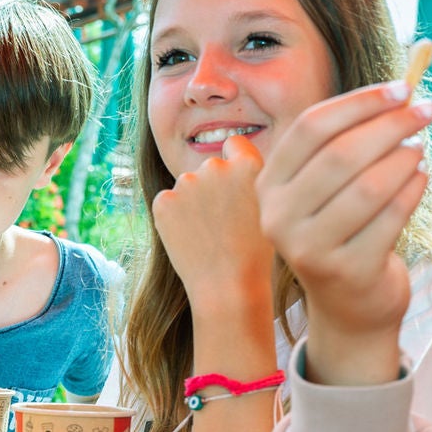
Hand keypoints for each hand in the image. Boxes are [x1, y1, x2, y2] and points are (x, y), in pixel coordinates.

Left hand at [151, 134, 272, 316]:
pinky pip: (167, 203)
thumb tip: (236, 166)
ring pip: (187, 186)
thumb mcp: (268, 207)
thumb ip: (251, 181)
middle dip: (213, 187)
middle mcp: (215, 166)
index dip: (234, 162)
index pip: (235, 144)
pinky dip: (174, 218)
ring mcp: (186, 183)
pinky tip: (190, 239)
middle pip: (210, 167)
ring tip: (208, 236)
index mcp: (248, 165)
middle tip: (222, 222)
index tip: (234, 184)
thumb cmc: (255, 254)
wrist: (227, 287)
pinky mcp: (163, 202)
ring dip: (193, 203)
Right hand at [255, 83, 431, 385]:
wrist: (348, 304)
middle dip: (390, 125)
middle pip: (339, 154)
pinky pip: (390, 218)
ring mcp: (308, 249)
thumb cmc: (343, 229)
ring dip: (404, 159)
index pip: (311, 127)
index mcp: (268, 185)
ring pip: (367, 186)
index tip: (402, 88)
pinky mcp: (346, 272)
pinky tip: (422, 179)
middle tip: (426, 111)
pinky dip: (413, 191)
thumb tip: (401, 90)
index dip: (360, 102)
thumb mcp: (328, 186)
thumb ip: (348, 139)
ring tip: (421, 148)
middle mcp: (278, 217)